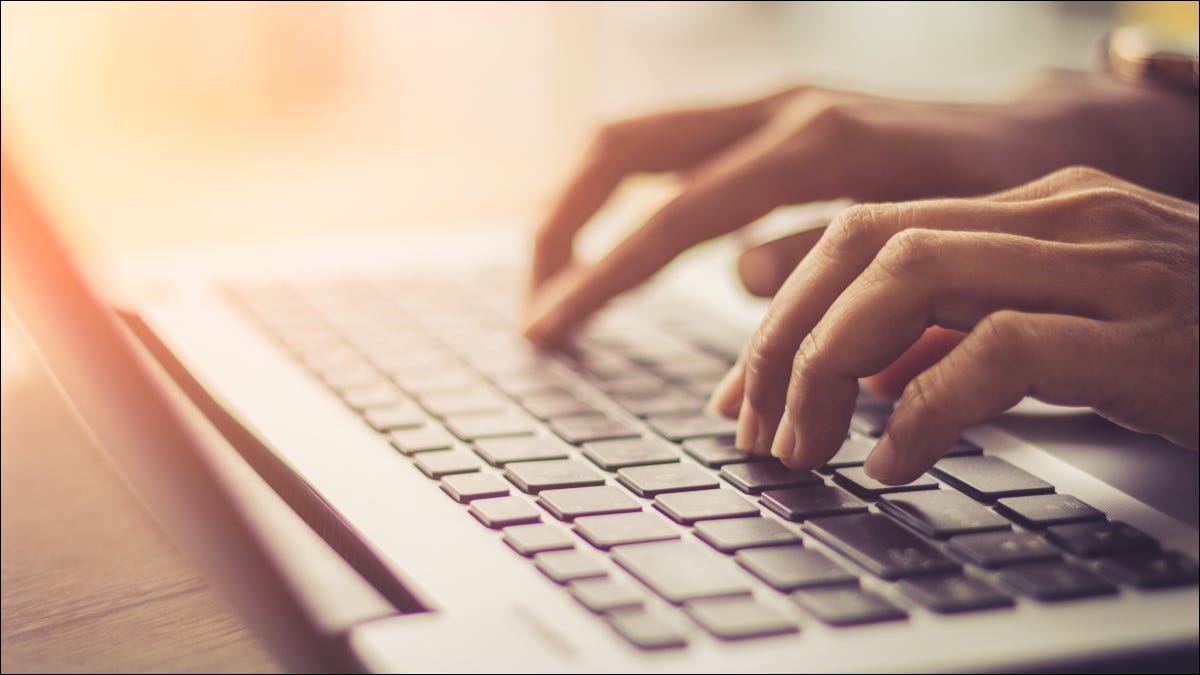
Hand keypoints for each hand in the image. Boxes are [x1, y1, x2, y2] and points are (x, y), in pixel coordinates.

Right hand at [524, 72, 1198, 345]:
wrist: (1047, 135)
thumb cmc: (1002, 199)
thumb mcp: (933, 244)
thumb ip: (831, 260)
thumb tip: (738, 278)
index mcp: (816, 145)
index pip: (673, 215)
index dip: (602, 276)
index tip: (549, 328)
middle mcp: (778, 109)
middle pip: (621, 148)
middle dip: (561, 225)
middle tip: (536, 303)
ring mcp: (770, 106)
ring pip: (636, 139)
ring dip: (581, 208)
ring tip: (556, 282)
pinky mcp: (770, 120)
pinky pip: (671, 151)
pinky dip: (627, 201)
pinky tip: (619, 251)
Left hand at [708, 166, 1199, 483]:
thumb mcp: (1068, 334)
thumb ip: (965, 337)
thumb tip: (866, 376)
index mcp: (1035, 207)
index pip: (866, 231)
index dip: (785, 310)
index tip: (744, 390)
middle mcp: (1061, 216)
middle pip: (866, 245)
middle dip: (787, 339)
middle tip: (754, 426)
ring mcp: (1105, 265)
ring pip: (911, 278)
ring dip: (831, 367)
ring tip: (804, 447)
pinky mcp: (1143, 335)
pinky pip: (997, 352)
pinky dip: (925, 410)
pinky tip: (894, 465)